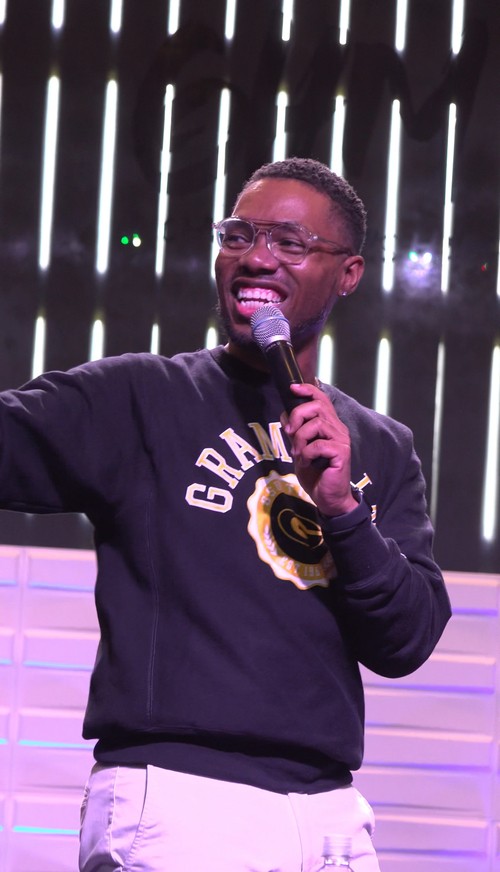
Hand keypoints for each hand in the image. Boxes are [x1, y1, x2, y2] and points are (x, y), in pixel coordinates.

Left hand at [281, 382, 358, 517]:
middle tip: (290, 432)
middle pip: (317, 406)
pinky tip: (308, 462)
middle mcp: (338, 429)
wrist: (328, 498)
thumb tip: (285, 415)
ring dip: (301, 438)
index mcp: (329, 425)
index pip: (321, 398)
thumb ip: (295, 432)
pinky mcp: (342, 453)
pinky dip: (307, 453)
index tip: (293, 388)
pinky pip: (319, 444)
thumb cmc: (316, 475)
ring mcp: (342, 440)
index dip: (307, 390)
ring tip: (299, 453)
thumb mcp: (300, 450)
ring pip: (317, 424)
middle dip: (298, 415)